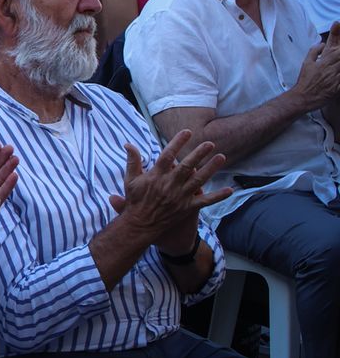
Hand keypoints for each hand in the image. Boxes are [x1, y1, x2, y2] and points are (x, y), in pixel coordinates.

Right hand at [112, 130, 229, 249]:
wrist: (140, 224)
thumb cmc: (135, 200)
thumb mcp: (130, 179)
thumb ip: (132, 161)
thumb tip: (128, 144)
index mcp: (156, 176)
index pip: (168, 155)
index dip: (177, 142)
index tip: (187, 132)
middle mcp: (170, 184)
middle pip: (187, 166)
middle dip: (199, 153)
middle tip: (210, 143)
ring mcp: (180, 196)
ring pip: (199, 180)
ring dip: (211, 168)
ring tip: (221, 157)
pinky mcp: (187, 207)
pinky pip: (205, 201)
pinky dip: (218, 196)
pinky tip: (229, 190)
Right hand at [293, 27, 339, 109]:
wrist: (302, 97)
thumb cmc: (304, 80)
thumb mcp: (306, 63)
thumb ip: (314, 51)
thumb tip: (321, 43)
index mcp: (323, 62)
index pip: (337, 52)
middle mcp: (331, 70)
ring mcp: (335, 80)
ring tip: (339, 66)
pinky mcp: (338, 89)